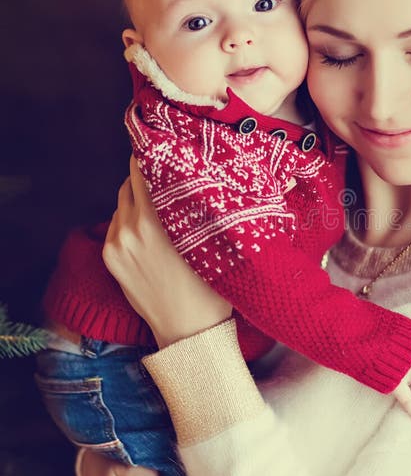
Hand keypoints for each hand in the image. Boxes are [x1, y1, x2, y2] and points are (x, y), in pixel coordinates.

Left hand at [103, 156, 231, 347]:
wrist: (190, 332)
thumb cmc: (214, 286)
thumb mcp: (220, 240)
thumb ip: (213, 203)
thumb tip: (236, 173)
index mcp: (161, 218)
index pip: (149, 166)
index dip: (159, 151)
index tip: (169, 143)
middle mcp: (134, 225)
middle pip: (132, 176)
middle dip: (150, 171)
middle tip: (168, 167)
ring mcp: (118, 241)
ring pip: (123, 198)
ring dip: (139, 195)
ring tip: (162, 203)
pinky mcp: (109, 255)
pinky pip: (116, 221)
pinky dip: (130, 217)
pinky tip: (152, 229)